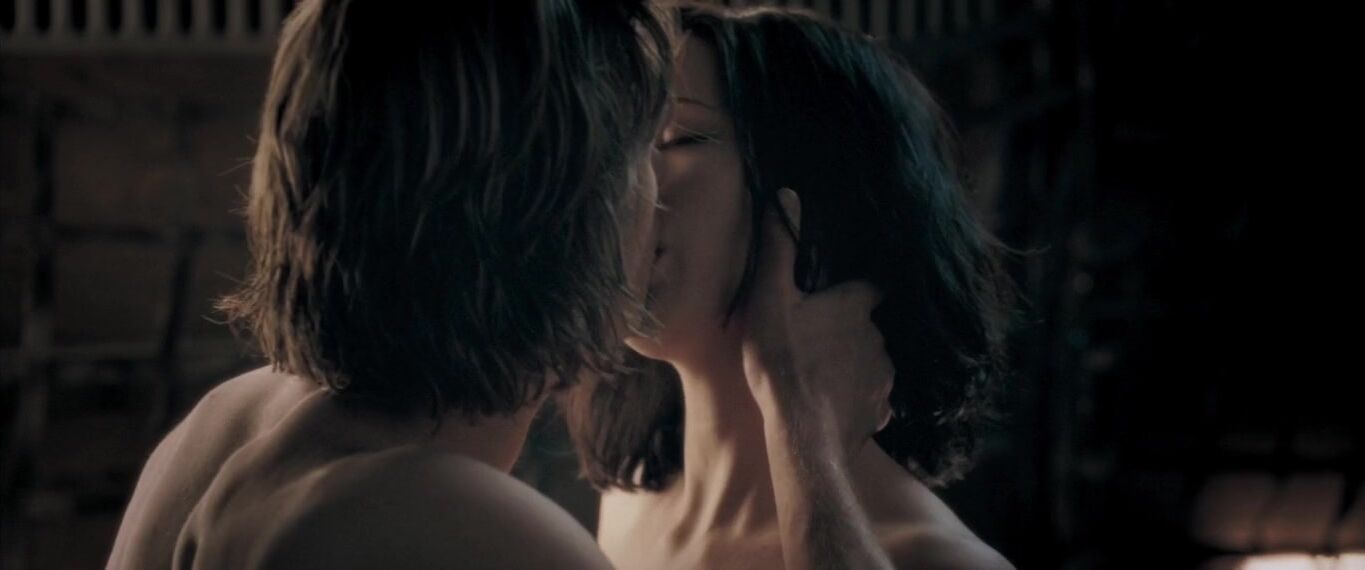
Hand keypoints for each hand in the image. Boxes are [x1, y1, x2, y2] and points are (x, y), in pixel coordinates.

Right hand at [739, 188, 894, 459]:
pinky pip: (871, 397)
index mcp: (855, 306)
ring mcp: (883, 376)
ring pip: (871, 361)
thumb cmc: (783, 362)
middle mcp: (878, 337)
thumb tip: (787, 194)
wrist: (804, 434)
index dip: (856, 288)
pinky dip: (855, 397)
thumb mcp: (770, 299)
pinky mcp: (880, 410)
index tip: (840, 292)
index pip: (869, 286)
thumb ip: (780, 248)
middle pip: (868, 325)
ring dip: (852, 364)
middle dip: (848, 329)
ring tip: (823, 374)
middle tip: (817, 338)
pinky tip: (833, 403)